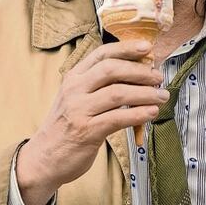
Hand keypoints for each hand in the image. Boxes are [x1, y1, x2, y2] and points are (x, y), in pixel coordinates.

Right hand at [15, 40, 166, 204]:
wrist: (44, 157)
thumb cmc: (66, 126)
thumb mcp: (76, 98)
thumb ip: (98, 85)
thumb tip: (136, 74)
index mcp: (73, 77)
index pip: (101, 54)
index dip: (126, 48)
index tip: (146, 47)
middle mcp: (74, 89)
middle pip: (111, 70)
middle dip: (140, 71)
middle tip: (158, 77)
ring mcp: (79, 110)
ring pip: (118, 93)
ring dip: (145, 93)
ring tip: (161, 96)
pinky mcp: (87, 131)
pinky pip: (118, 118)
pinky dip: (138, 114)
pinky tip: (151, 112)